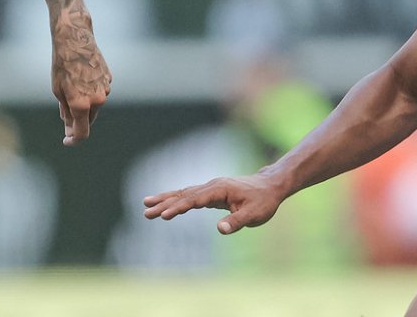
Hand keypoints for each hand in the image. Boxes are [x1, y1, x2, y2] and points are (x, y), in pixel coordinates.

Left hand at [51, 31, 111, 145]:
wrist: (75, 39)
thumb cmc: (62, 65)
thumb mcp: (58, 91)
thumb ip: (67, 113)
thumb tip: (71, 129)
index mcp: (82, 105)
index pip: (82, 133)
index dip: (73, 140)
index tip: (66, 141)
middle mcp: (97, 100)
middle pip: (89, 119)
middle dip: (78, 119)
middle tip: (64, 108)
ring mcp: (106, 88)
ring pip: (95, 105)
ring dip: (85, 103)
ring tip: (71, 85)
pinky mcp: (109, 79)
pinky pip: (99, 91)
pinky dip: (91, 90)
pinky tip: (81, 76)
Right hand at [142, 172, 285, 234]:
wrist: (270, 186)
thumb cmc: (263, 201)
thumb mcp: (254, 215)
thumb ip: (236, 222)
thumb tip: (219, 230)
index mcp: (220, 189)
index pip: (194, 200)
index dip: (178, 208)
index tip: (164, 216)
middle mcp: (212, 186)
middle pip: (183, 195)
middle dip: (164, 203)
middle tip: (145, 211)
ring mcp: (210, 188)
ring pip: (183, 193)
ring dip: (165, 200)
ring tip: (146, 205)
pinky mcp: (211, 193)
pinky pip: (189, 196)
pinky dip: (175, 200)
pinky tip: (166, 205)